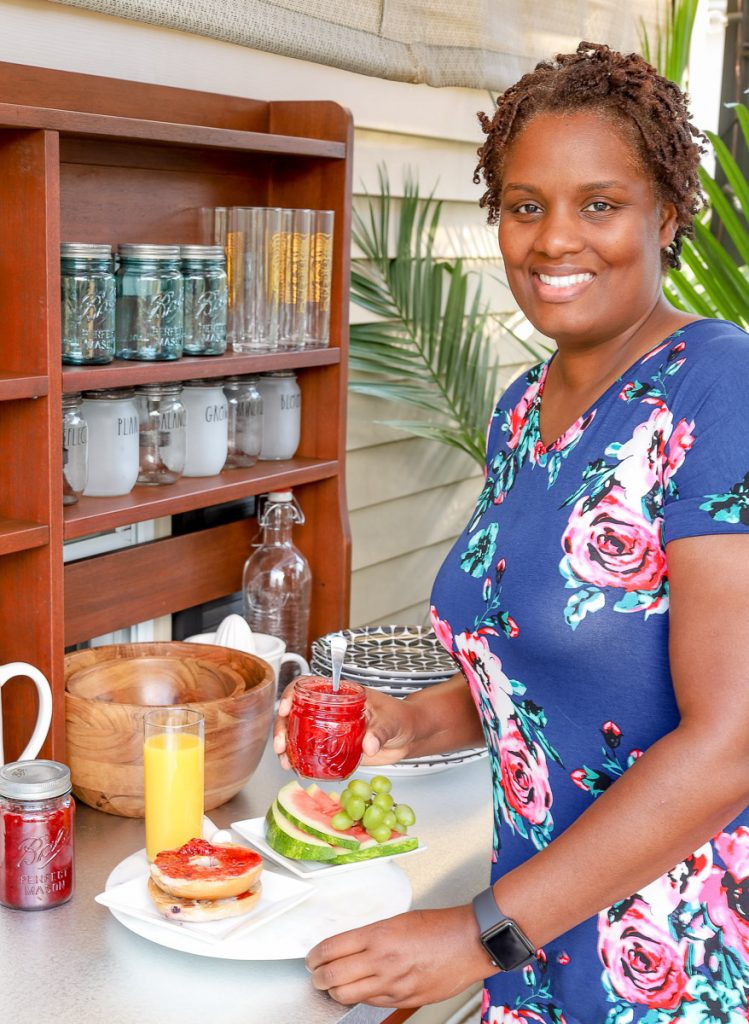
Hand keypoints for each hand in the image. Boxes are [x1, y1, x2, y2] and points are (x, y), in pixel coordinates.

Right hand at [272, 683, 417, 769]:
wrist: (408, 737)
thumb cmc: (402, 718)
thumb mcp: (392, 721)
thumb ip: (380, 732)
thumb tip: (369, 745)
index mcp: (342, 694)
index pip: (310, 686)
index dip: (292, 693)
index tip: (285, 707)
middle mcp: (331, 709)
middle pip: (297, 710)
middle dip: (283, 726)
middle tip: (281, 745)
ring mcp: (330, 728)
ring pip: (299, 731)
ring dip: (287, 745)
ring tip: (284, 761)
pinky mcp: (334, 747)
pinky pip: (311, 750)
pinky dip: (299, 758)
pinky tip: (294, 767)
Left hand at [306, 905, 496, 1006]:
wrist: (468, 942)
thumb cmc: (438, 926)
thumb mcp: (397, 920)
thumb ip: (372, 936)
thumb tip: (349, 947)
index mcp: (378, 935)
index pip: (331, 949)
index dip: (315, 955)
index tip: (312, 957)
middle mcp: (382, 961)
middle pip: (333, 977)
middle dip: (318, 977)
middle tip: (316, 973)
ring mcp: (392, 984)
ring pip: (347, 995)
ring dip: (334, 991)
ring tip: (333, 984)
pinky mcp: (403, 999)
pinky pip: (371, 1003)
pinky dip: (359, 997)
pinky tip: (359, 990)